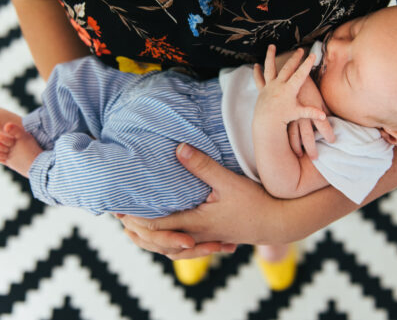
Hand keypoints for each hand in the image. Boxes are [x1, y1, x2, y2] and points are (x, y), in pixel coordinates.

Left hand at [116, 143, 280, 258]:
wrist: (277, 223)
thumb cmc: (255, 203)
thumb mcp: (228, 181)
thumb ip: (203, 166)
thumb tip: (178, 149)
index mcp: (195, 223)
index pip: (156, 224)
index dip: (135, 217)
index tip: (118, 208)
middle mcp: (195, 236)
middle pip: (157, 240)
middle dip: (137, 230)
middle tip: (119, 216)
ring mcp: (203, 240)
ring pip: (168, 247)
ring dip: (150, 238)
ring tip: (135, 226)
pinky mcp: (210, 239)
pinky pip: (182, 247)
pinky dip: (168, 242)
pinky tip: (167, 234)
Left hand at [253, 45, 325, 125]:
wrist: (267, 122)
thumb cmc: (284, 118)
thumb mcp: (299, 113)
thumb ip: (312, 112)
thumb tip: (324, 116)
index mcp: (289, 89)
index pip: (300, 74)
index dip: (307, 64)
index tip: (313, 54)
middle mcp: (279, 84)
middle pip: (287, 68)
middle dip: (295, 58)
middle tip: (301, 50)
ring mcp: (269, 86)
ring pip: (269, 68)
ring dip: (270, 56)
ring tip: (271, 46)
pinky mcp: (262, 90)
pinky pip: (259, 79)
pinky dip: (257, 72)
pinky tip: (256, 65)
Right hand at [288, 78, 334, 159]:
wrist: (292, 77)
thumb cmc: (310, 88)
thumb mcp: (320, 98)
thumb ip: (325, 110)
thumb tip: (331, 121)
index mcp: (314, 109)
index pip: (324, 126)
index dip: (329, 135)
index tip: (332, 141)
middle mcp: (303, 115)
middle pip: (308, 136)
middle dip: (312, 148)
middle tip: (315, 158)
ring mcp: (292, 117)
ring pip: (294, 137)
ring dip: (297, 147)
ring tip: (300, 156)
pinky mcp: (285, 116)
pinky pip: (285, 131)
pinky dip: (288, 140)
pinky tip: (289, 147)